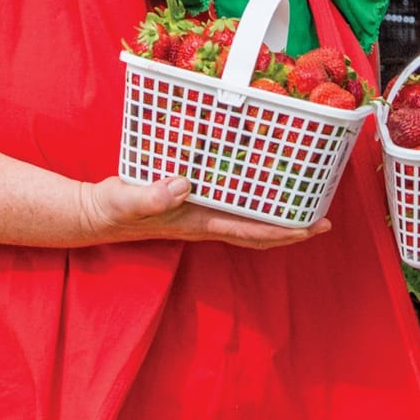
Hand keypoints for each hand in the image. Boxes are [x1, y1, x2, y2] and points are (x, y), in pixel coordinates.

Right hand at [77, 175, 331, 249]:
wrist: (95, 214)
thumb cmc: (113, 208)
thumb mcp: (128, 199)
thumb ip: (152, 195)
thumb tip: (182, 186)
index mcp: (199, 222)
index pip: (250, 231)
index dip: (284, 231)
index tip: (314, 227)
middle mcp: (206, 222)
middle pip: (258, 232)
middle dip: (291, 230)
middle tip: (324, 220)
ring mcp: (199, 216)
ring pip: (247, 222)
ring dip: (275, 217)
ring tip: (301, 203)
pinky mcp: (190, 204)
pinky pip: (230, 206)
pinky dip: (251, 201)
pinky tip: (258, 187)